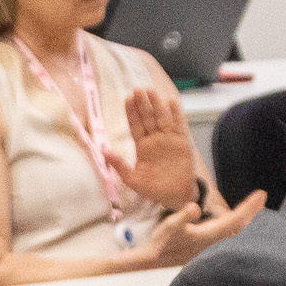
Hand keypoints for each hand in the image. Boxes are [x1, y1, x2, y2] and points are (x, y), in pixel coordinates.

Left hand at [120, 82, 197, 209]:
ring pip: (162, 118)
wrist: (175, 196)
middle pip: (148, 118)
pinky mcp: (181, 143)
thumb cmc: (153, 188)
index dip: (132, 112)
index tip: (128, 98)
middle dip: (143, 104)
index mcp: (142, 146)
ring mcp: (168, 139)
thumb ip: (119, 165)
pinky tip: (172, 101)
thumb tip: (103, 152)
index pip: (136, 125)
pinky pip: (179, 125)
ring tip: (152, 91)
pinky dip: (176, 114)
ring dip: (157, 105)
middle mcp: (154, 139)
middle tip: (138, 89)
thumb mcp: (132, 180)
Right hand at [151, 189, 265, 266]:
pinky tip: (236, 226)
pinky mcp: (209, 250)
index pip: (237, 219)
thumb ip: (182, 216)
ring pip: (236, 234)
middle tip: (261, 199)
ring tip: (253, 210)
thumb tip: (193, 207)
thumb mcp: (170, 226)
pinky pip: (229, 237)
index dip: (250, 207)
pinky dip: (236, 228)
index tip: (261, 194)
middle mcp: (217, 242)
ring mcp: (214, 247)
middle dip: (252, 212)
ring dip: (245, 221)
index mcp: (211, 234)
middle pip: (241, 227)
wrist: (155, 264)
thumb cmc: (162, 243)